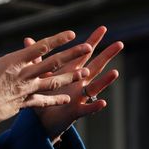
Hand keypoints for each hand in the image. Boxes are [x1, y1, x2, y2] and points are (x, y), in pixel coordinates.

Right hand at [0, 18, 91, 125]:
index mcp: (14, 61)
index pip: (40, 47)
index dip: (57, 39)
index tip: (71, 34)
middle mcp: (24, 75)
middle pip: (52, 63)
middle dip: (72, 55)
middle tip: (88, 47)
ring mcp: (26, 90)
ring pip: (53, 82)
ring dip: (70, 77)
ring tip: (86, 73)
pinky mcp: (24, 104)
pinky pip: (43, 101)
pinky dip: (55, 100)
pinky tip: (68, 99)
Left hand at [24, 26, 123, 140]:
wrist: (41, 120)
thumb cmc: (44, 96)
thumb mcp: (40, 75)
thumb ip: (37, 58)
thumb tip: (28, 40)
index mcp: (72, 72)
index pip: (84, 53)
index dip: (93, 41)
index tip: (103, 28)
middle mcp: (80, 83)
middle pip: (96, 66)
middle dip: (107, 55)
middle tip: (120, 44)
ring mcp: (80, 97)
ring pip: (95, 87)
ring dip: (105, 80)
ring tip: (115, 72)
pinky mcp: (76, 111)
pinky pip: (87, 108)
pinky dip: (95, 105)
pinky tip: (103, 102)